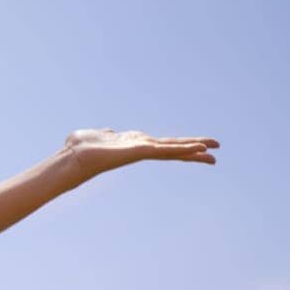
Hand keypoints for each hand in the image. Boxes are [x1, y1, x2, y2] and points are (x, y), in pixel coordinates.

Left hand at [63, 128, 219, 179]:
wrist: (73, 156)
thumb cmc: (81, 147)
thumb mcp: (97, 135)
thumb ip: (105, 133)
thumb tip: (107, 132)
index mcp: (135, 143)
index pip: (163, 144)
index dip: (180, 145)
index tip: (197, 146)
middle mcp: (141, 147)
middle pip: (173, 148)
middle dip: (194, 149)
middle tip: (215, 152)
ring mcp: (142, 150)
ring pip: (173, 149)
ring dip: (193, 149)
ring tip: (213, 151)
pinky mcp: (140, 152)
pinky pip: (166, 150)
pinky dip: (182, 149)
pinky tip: (198, 149)